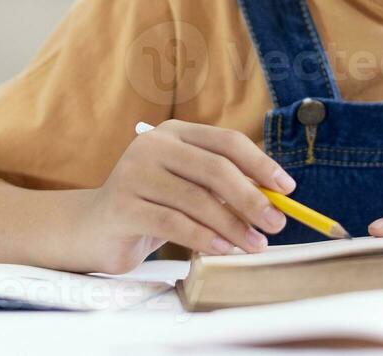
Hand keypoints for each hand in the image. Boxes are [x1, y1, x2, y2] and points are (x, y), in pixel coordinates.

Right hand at [74, 120, 293, 272]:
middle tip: (276, 223)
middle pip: (215, 168)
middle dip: (252, 198)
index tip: (287, 188)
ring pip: (197, 199)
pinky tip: (223, 250)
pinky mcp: (122, 206)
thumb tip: (276, 197)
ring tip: (255, 245)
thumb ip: (222, 186)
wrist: (94, 229)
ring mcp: (134, 173)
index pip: (226, 141)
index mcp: (174, 133)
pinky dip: (204, 238)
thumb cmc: (153, 207)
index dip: (261, 164)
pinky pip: (174, 223)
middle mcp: (152, 146)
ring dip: (233, 225)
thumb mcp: (189, 188)